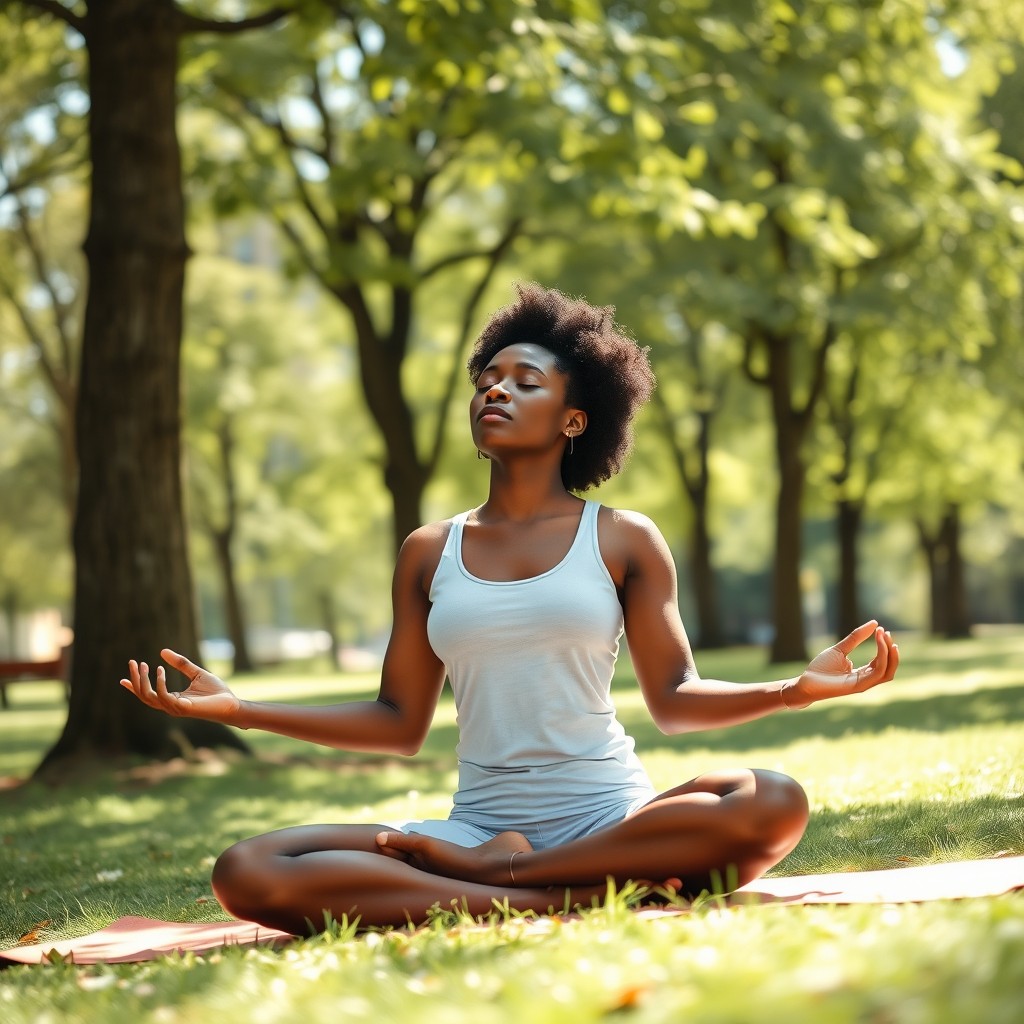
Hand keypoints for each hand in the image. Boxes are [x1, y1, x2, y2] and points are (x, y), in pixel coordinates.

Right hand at [119, 649, 240, 722]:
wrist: (231, 704)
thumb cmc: (216, 692)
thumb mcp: (196, 673)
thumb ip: (181, 664)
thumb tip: (162, 651)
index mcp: (172, 699)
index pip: (149, 695)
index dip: (135, 687)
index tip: (122, 679)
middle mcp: (170, 706)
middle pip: (144, 695)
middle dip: (136, 680)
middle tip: (133, 662)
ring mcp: (175, 708)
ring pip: (149, 696)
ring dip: (144, 680)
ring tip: (144, 664)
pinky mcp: (182, 708)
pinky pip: (164, 696)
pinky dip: (159, 683)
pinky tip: (160, 669)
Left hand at [781, 621, 898, 708]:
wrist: (806, 681)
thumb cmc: (821, 668)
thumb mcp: (840, 649)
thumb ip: (856, 638)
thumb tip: (874, 623)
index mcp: (863, 673)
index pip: (882, 661)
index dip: (885, 646)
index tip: (882, 630)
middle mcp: (866, 680)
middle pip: (889, 667)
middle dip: (890, 649)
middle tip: (886, 632)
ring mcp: (864, 684)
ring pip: (887, 671)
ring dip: (888, 652)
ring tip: (884, 636)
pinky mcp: (858, 686)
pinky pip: (877, 673)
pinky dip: (882, 658)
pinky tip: (879, 645)